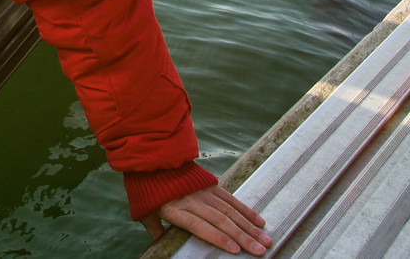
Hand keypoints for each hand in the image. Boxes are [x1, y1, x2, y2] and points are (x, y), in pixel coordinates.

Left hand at [142, 184, 269, 255]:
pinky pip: (230, 198)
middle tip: (260, 250)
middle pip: (220, 220)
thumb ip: (156, 230)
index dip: (218, 237)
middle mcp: (192, 200)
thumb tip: (162, 246)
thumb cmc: (146, 190)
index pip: (199, 225)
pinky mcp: (210, 184)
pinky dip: (246, 210)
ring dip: (249, 226)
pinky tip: (259, 221)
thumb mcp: (144, 212)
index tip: (235, 250)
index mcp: (175, 209)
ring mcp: (202, 191)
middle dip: (242, 237)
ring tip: (265, 240)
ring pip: (229, 210)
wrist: (149, 158)